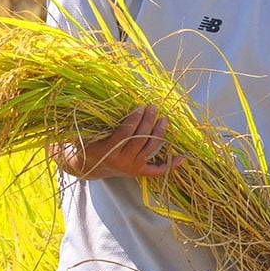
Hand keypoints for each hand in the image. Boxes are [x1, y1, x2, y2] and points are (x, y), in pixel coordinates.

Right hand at [50, 105, 183, 178]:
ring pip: (151, 149)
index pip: (126, 133)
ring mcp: (132, 168)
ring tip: (164, 119)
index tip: (140, 105)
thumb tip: (87, 98)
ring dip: (159, 133)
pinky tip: (183, 156)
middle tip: (153, 107)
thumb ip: (93, 119)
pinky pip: (157, 170)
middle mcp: (122, 161)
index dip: (134, 118)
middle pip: (141, 138)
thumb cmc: (86, 143)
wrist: (86, 166)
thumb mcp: (85, 132)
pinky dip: (170, 165)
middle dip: (148, 121)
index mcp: (108, 151)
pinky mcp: (138, 172)